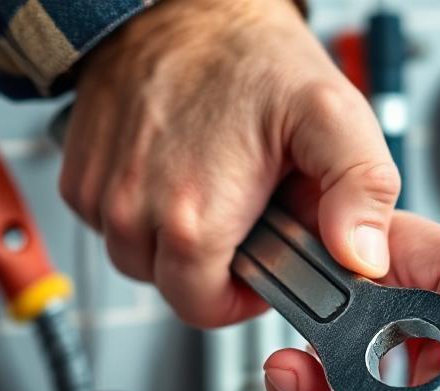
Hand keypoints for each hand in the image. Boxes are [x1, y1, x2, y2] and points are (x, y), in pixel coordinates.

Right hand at [60, 0, 399, 327]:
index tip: (258, 264)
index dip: (240, 297)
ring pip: (137, 257)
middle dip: (209, 265)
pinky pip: (109, 222)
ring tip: (208, 187)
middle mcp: (134, 209)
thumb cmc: (251, 57)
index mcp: (193, 216)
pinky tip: (171, 170)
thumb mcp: (333, 117)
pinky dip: (140, 209)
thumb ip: (361, 191)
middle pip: (170, 287)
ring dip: (172, 238)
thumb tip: (361, 258)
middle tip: (241, 213)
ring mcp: (100, 193)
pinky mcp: (79, 174)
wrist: (180, 5)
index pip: (204, 310)